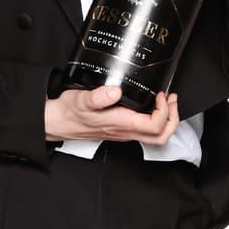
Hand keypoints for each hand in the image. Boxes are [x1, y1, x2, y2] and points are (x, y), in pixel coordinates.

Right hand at [43, 84, 180, 144]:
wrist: (55, 123)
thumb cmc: (67, 112)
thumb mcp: (80, 99)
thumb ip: (97, 96)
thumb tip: (115, 91)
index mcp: (119, 124)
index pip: (154, 125)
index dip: (164, 110)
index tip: (159, 94)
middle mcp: (124, 132)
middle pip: (161, 136)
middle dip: (173, 118)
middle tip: (171, 99)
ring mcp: (123, 134)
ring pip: (155, 137)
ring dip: (167, 120)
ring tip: (167, 102)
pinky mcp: (120, 131)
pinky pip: (145, 132)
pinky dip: (156, 120)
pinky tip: (150, 106)